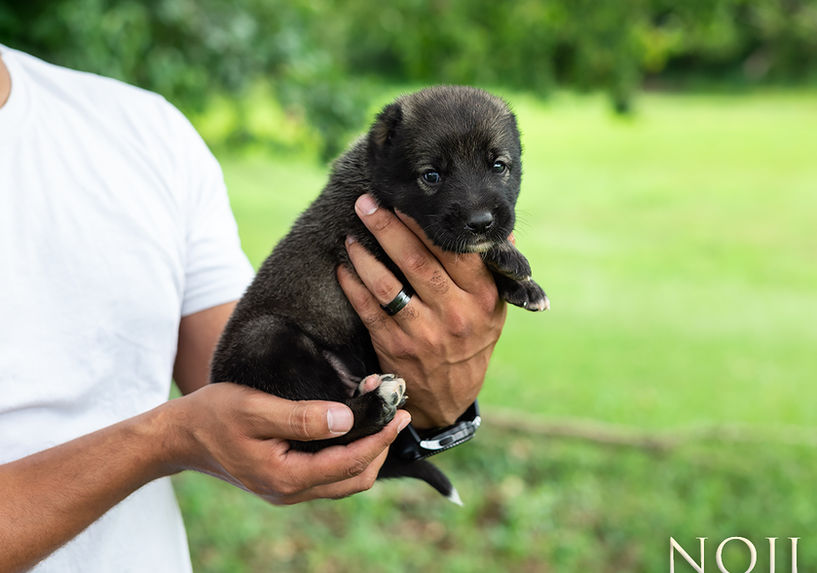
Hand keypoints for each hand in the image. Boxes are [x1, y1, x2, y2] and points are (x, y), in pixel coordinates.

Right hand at [167, 382, 409, 503]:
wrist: (179, 437)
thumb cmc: (213, 416)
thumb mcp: (255, 409)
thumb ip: (301, 417)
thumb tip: (346, 419)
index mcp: (286, 477)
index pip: (351, 463)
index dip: (380, 438)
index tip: (398, 413)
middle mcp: (290, 491)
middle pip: (356, 478)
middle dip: (381, 446)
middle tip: (395, 411)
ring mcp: (288, 490)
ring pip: (345, 480)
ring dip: (368, 451)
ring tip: (381, 418)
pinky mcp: (285, 481)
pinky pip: (329, 474)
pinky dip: (349, 454)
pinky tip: (354, 429)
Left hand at [337, 194, 506, 428]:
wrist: (450, 397)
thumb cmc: (472, 342)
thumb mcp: (494, 310)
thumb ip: (493, 271)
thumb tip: (501, 230)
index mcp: (483, 298)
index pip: (455, 251)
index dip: (426, 224)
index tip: (405, 200)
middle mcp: (455, 314)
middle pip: (417, 261)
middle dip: (387, 227)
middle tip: (367, 202)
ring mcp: (424, 333)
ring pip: (387, 285)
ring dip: (364, 256)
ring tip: (350, 234)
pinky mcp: (396, 347)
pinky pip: (369, 310)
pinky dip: (353, 285)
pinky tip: (344, 267)